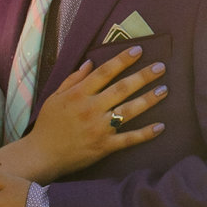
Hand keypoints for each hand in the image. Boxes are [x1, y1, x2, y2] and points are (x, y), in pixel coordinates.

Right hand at [25, 47, 168, 175]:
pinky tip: (160, 126)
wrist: (41, 155)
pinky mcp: (104, 147)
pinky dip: (145, 133)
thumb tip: (91, 62)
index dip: (123, 60)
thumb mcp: (55, 97)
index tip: (139, 50)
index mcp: (79, 95)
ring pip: (129, 111)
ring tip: (164, 89)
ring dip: (148, 100)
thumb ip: (73, 79)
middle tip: (161, 67)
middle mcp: (91, 109)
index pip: (105, 72)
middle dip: (143, 76)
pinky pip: (128, 139)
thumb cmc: (48, 125)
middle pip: (122, 89)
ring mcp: (99, 128)